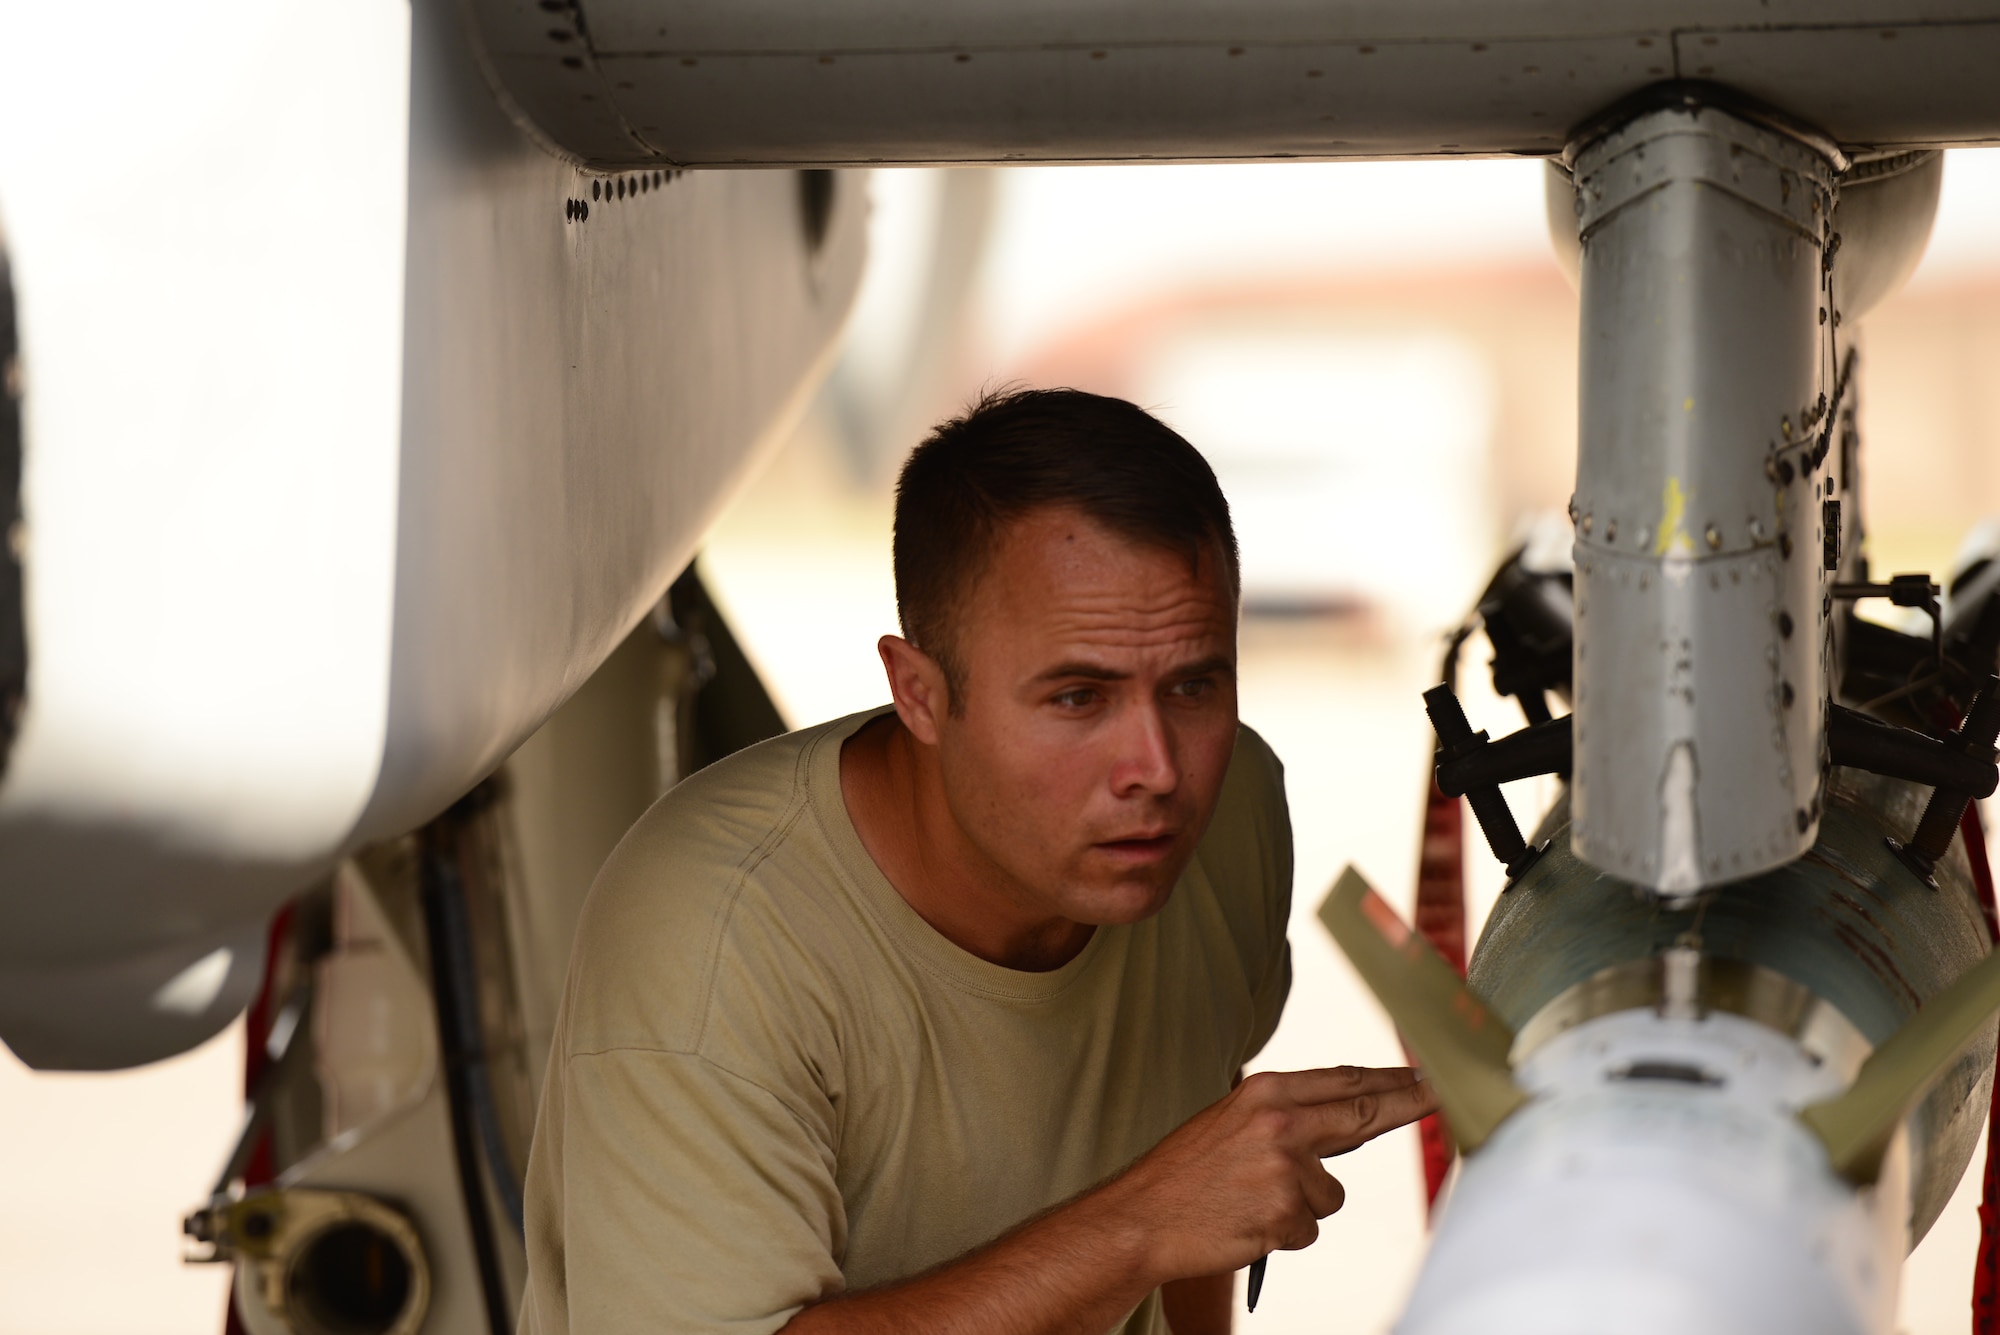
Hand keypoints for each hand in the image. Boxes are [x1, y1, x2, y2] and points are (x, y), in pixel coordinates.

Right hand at [1103, 1066, 1436, 1284]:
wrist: (1142, 1218)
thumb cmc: (1184, 1175)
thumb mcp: (1231, 1123)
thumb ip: (1286, 1118)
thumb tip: (1348, 1122)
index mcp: (1265, 1093)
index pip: (1343, 1080)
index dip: (1389, 1080)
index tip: (1423, 1077)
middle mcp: (1280, 1122)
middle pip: (1364, 1113)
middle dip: (1407, 1107)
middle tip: (1438, 1097)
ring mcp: (1285, 1168)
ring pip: (1331, 1193)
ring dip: (1304, 1205)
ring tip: (1253, 1203)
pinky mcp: (1285, 1213)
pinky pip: (1308, 1228)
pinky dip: (1285, 1233)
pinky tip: (1247, 1223)